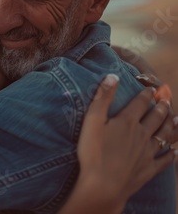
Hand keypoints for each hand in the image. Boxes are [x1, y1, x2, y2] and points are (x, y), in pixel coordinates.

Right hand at [75, 74, 175, 211]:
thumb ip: (102, 98)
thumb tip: (113, 76)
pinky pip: (165, 159)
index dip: (146, 94)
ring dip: (171, 125)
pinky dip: (171, 154)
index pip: (140, 103)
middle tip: (166, 100)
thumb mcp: (92, 122)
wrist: (103, 185)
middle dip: (161, 107)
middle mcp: (141, 134)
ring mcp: (147, 152)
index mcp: (127, 121)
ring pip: (164, 135)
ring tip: (176, 118)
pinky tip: (175, 151)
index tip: (151, 88)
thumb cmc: (93, 153)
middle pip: (155, 117)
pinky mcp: (149, 168)